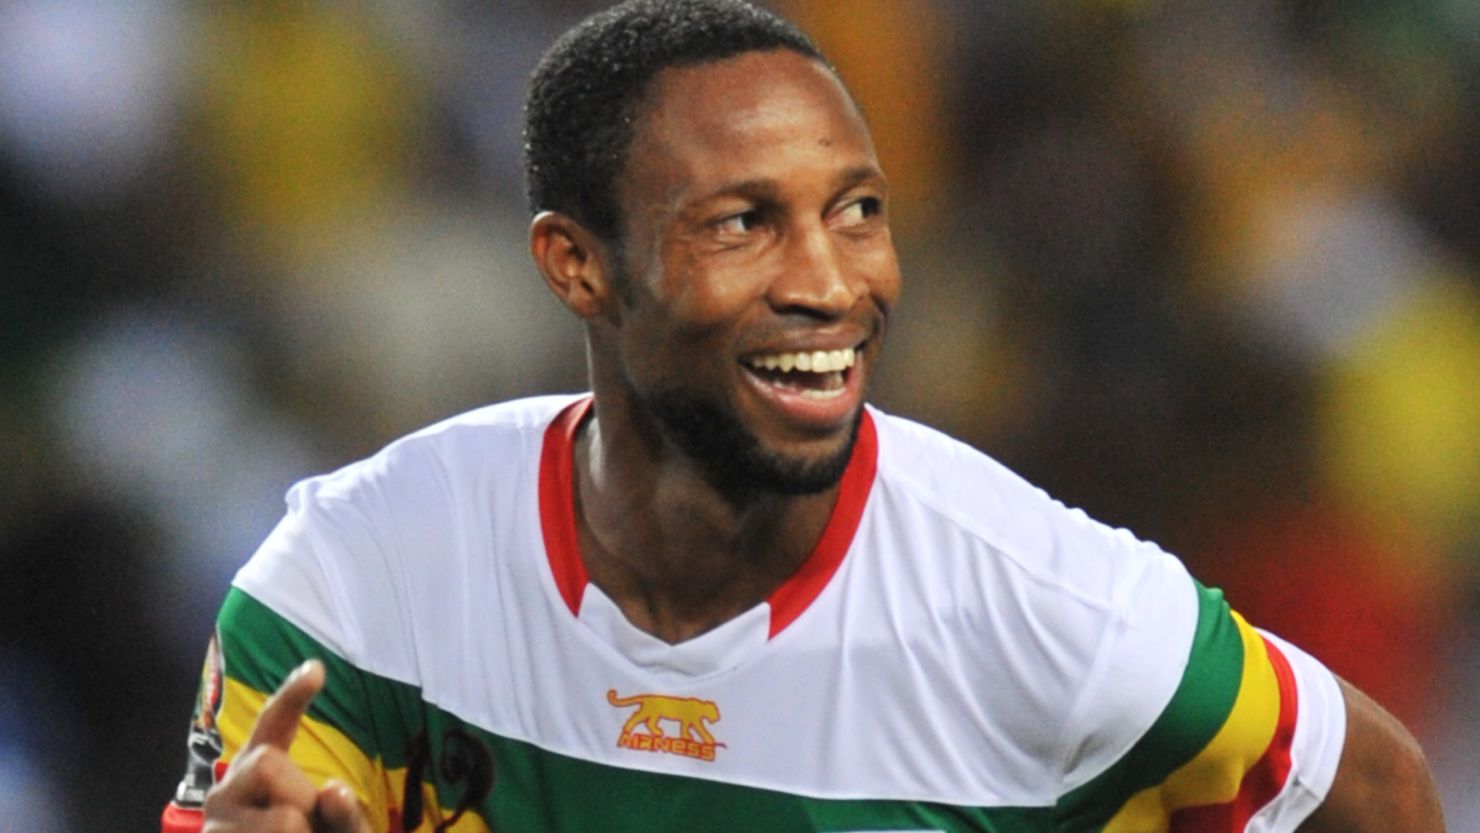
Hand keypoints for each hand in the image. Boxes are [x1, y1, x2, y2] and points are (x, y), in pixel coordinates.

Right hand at [202, 660, 373, 832]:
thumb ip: (343, 814)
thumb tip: (332, 790)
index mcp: (258, 776)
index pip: (272, 726)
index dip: (291, 696)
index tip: (317, 669)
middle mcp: (225, 794)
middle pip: (267, 763)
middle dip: (301, 797)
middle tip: (304, 829)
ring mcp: (214, 827)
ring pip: (280, 818)